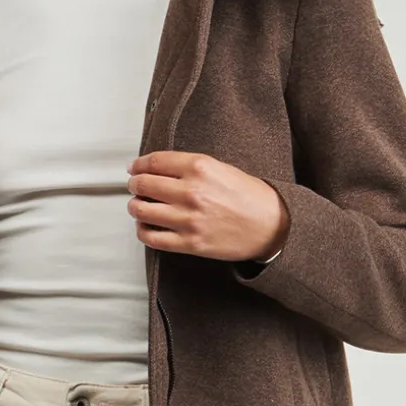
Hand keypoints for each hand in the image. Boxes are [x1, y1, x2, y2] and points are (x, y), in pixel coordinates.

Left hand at [126, 151, 289, 261]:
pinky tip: (145, 225)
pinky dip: (142, 230)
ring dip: (135, 206)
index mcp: (199, 168)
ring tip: (138, 205)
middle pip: (143, 184)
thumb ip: (189, 167)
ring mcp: (188, 219)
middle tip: (135, 186)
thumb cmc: (250, 197)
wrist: (271, 225)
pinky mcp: (190, 243)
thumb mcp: (221, 168)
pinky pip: (151, 237)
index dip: (138, 165)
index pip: (154, 162)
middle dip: (134, 184)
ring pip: (142, 210)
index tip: (134, 168)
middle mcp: (191, 192)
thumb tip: (158, 168)